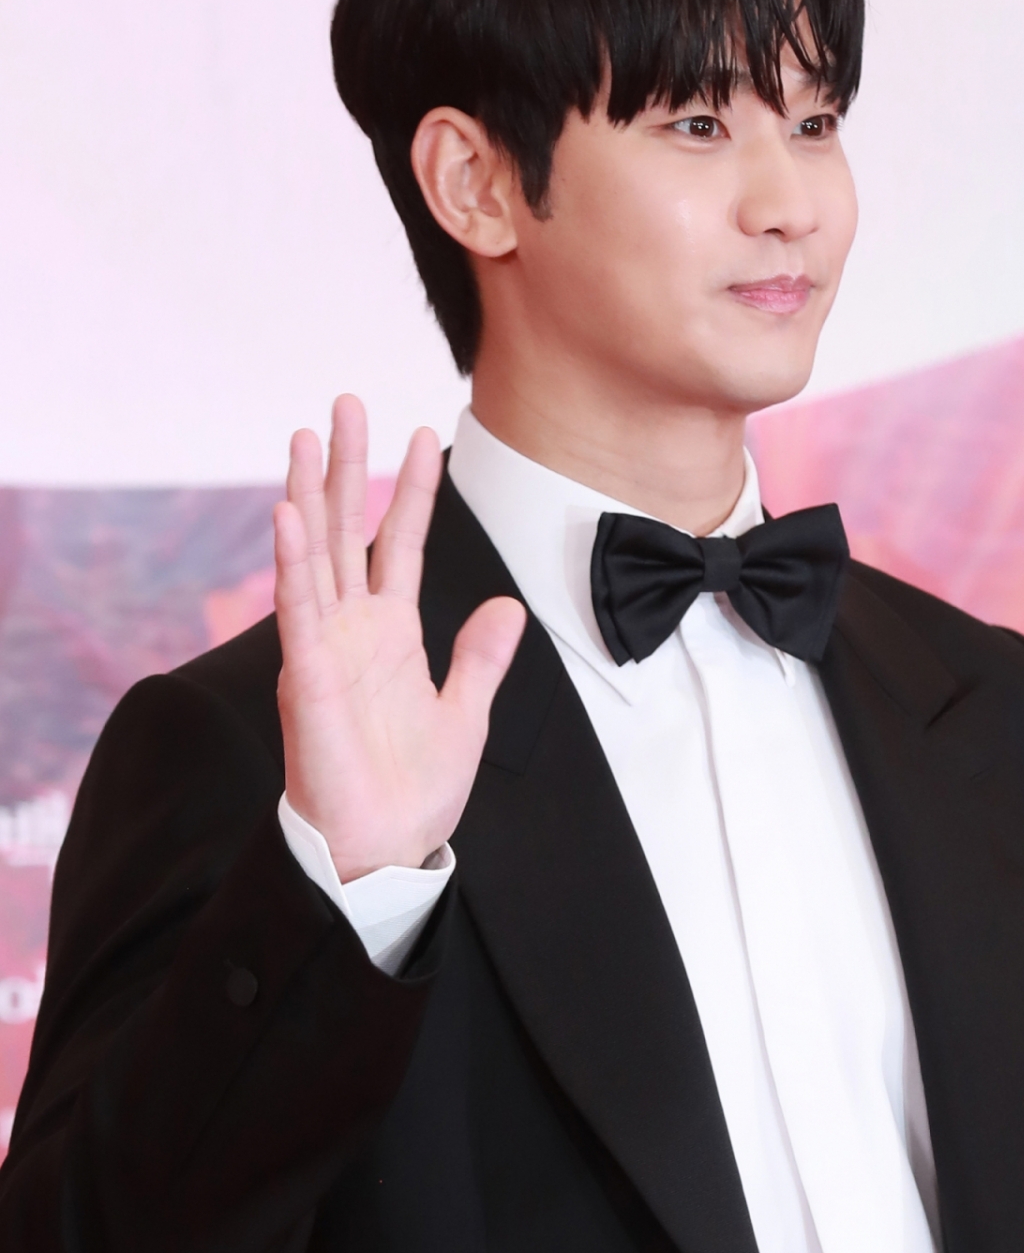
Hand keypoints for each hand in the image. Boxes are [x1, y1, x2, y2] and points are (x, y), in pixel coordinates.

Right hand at [273, 395, 525, 879]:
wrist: (386, 848)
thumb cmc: (415, 792)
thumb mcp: (466, 713)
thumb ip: (481, 658)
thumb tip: (506, 607)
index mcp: (390, 634)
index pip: (400, 544)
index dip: (411, 490)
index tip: (421, 433)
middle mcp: (352, 629)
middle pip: (346, 530)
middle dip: (345, 466)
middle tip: (344, 403)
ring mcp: (325, 647)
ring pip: (314, 554)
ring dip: (308, 493)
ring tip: (305, 434)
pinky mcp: (307, 676)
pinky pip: (297, 608)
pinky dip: (292, 561)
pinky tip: (288, 512)